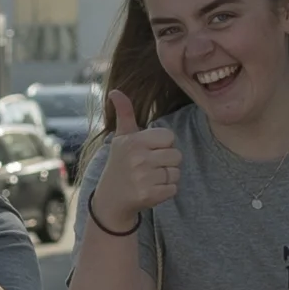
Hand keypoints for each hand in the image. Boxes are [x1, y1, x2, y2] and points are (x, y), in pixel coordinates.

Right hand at [91, 90, 180, 228]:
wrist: (111, 198)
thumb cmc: (120, 163)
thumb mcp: (121, 138)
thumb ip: (124, 113)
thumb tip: (115, 91)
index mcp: (134, 141)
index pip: (169, 137)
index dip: (163, 144)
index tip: (149, 151)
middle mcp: (138, 158)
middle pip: (176, 155)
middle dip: (167, 162)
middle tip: (150, 167)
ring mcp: (144, 178)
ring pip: (176, 172)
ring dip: (167, 177)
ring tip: (150, 178)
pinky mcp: (150, 195)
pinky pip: (174, 188)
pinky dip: (166, 191)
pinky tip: (151, 189)